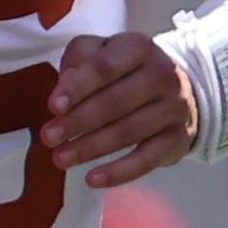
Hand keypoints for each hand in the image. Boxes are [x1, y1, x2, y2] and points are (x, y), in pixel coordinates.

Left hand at [44, 31, 196, 187]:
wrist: (177, 90)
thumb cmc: (125, 70)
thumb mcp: (101, 52)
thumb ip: (80, 60)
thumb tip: (65, 84)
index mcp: (138, 47)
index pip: (105, 66)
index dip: (78, 87)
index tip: (53, 106)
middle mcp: (161, 75)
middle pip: (116, 101)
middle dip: (78, 122)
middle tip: (49, 138)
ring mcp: (174, 108)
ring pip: (129, 132)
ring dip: (91, 148)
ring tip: (61, 159)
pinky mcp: (178, 139)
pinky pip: (147, 160)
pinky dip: (119, 172)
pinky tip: (93, 179)